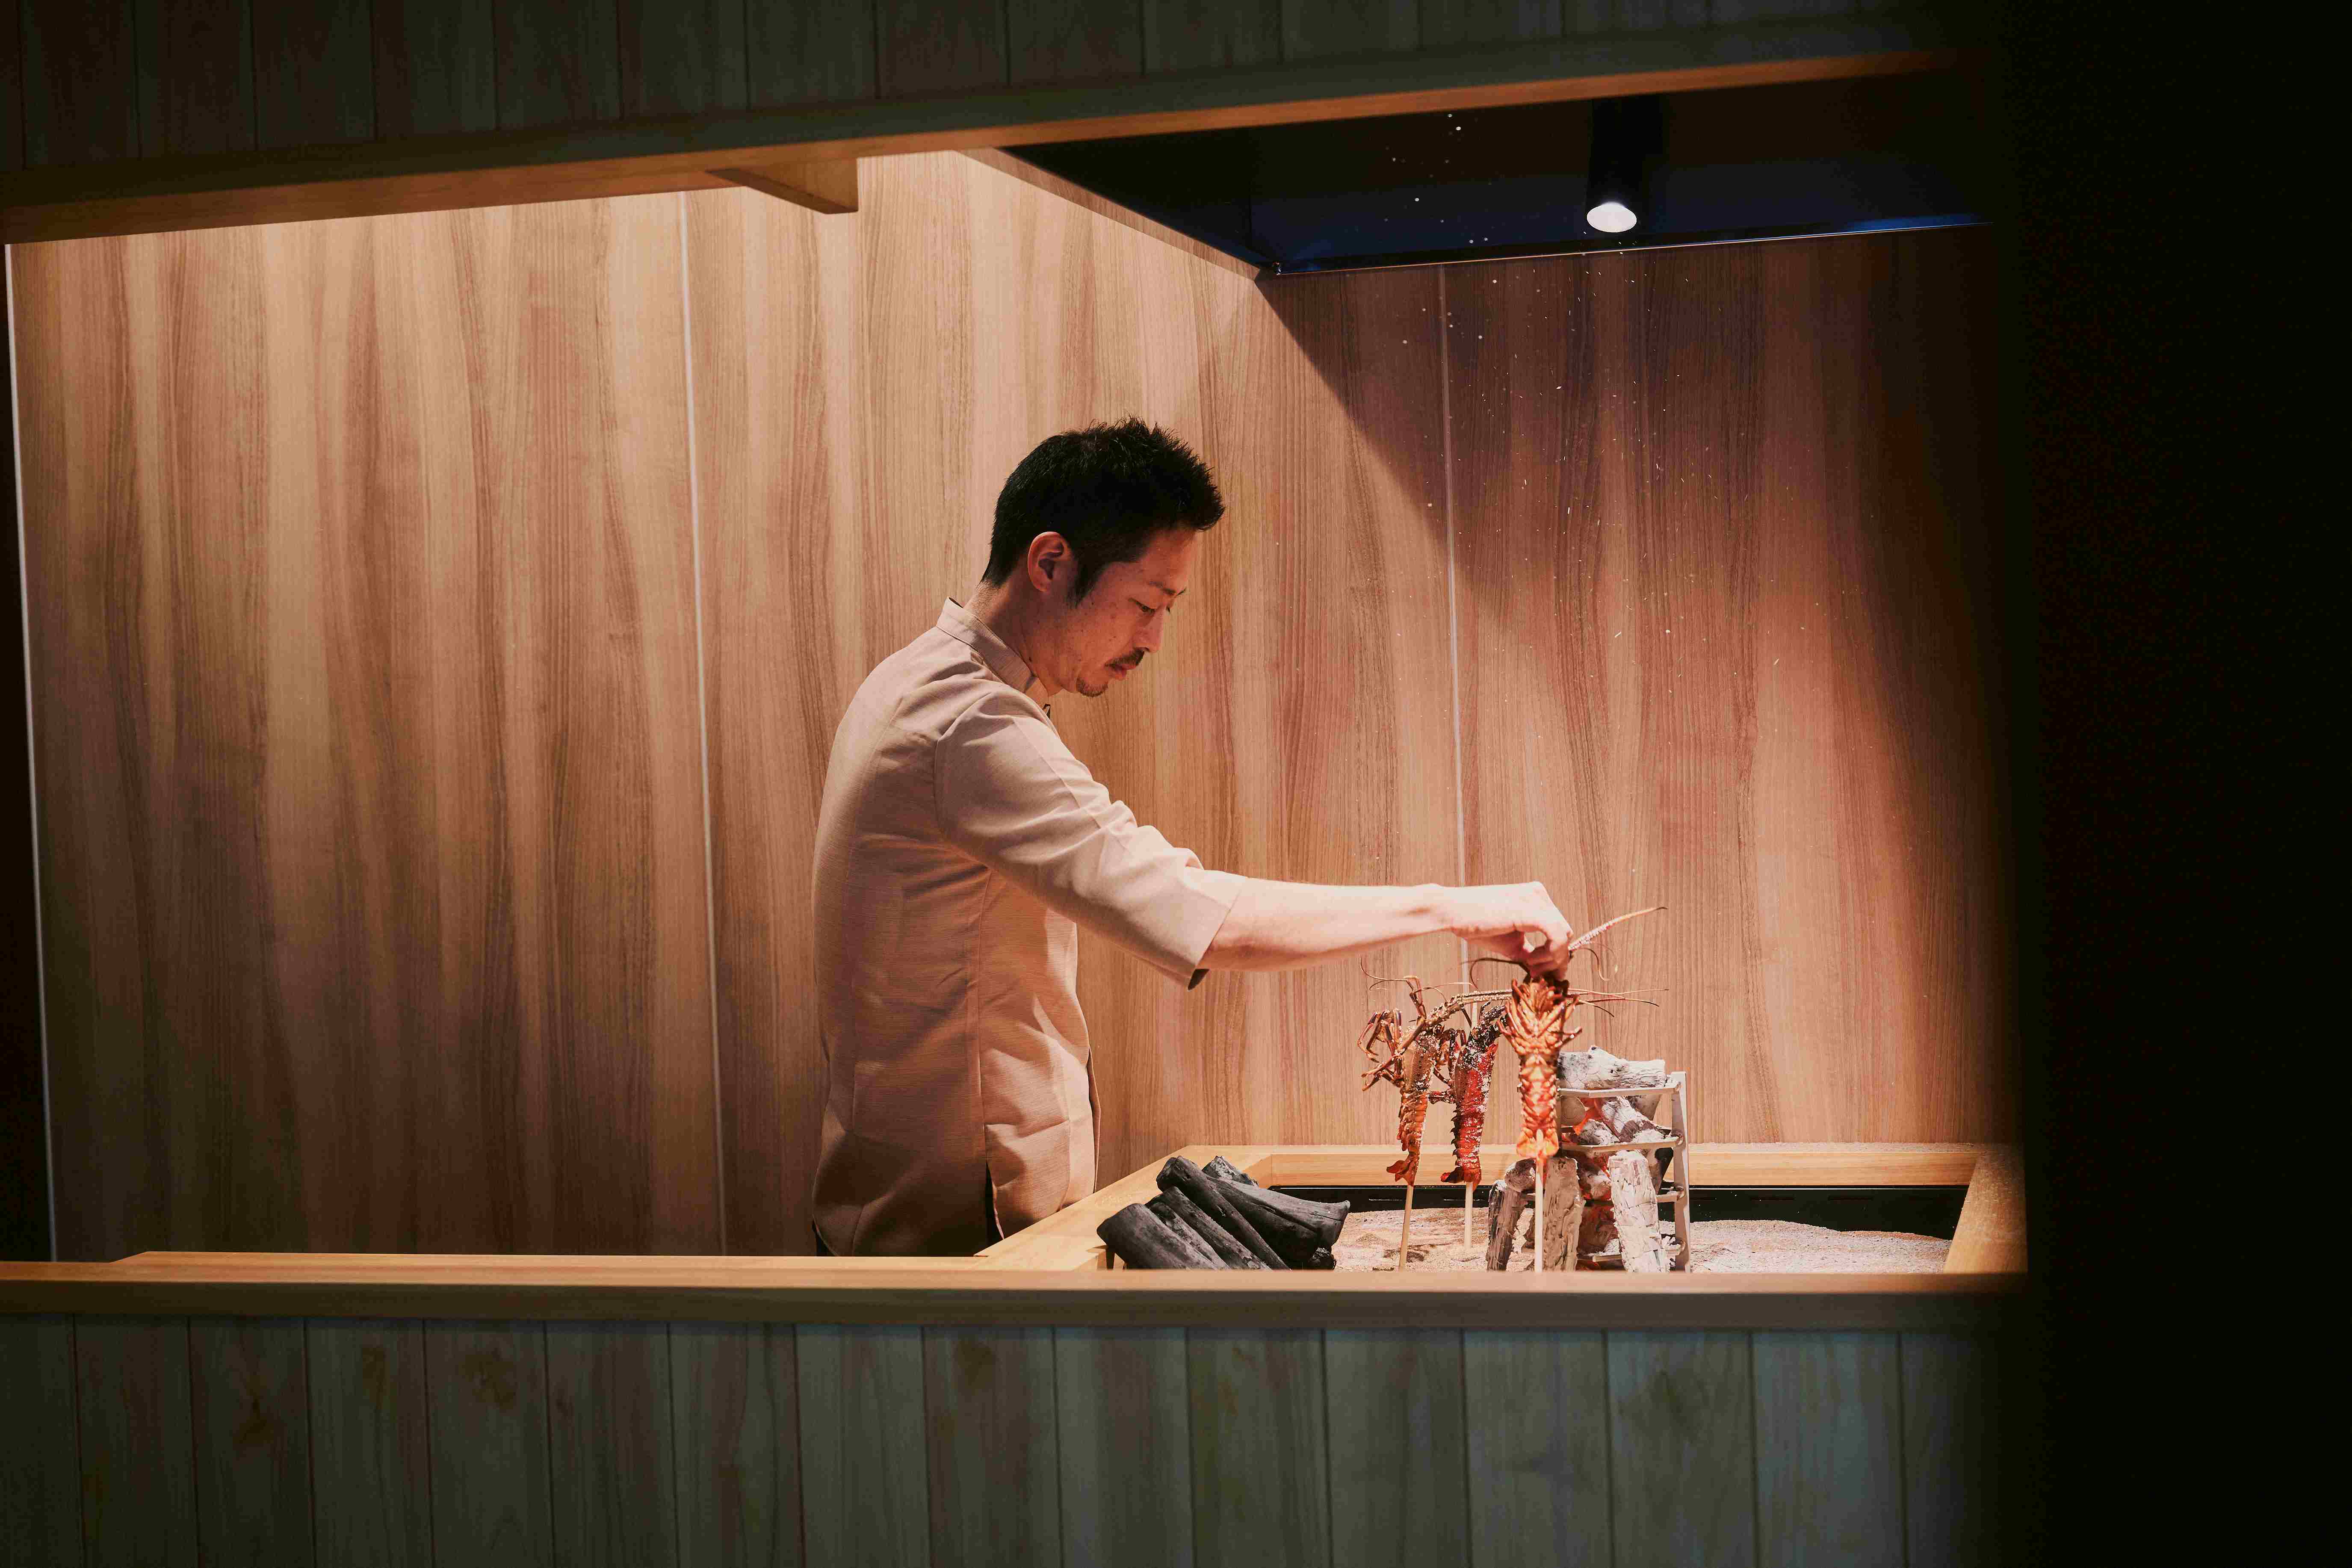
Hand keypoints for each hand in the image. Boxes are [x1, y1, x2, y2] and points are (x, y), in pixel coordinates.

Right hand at [1445, 882, 1571, 976]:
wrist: (1451, 911)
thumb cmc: (1475, 925)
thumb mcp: (1510, 942)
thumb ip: (1530, 952)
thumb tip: (1546, 970)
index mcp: (1535, 898)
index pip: (1558, 927)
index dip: (1557, 954)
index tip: (1545, 972)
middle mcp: (1538, 894)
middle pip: (1565, 931)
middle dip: (1557, 959)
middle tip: (1539, 974)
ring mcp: (1536, 899)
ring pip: (1565, 934)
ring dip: (1554, 958)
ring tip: (1532, 968)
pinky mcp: (1530, 910)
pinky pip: (1557, 934)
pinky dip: (1551, 953)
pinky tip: (1532, 962)